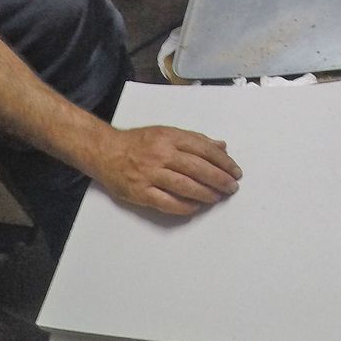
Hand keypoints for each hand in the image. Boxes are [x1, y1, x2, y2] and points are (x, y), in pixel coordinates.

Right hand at [91, 124, 241, 215]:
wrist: (105, 152)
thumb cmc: (139, 142)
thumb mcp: (166, 132)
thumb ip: (194, 140)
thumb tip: (221, 146)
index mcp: (170, 137)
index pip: (203, 149)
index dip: (223, 161)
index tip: (235, 171)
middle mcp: (161, 154)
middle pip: (197, 168)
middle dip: (219, 179)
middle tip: (232, 187)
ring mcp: (150, 174)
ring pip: (184, 185)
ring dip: (205, 193)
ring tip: (218, 197)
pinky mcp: (140, 192)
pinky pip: (166, 202)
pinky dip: (184, 206)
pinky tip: (196, 207)